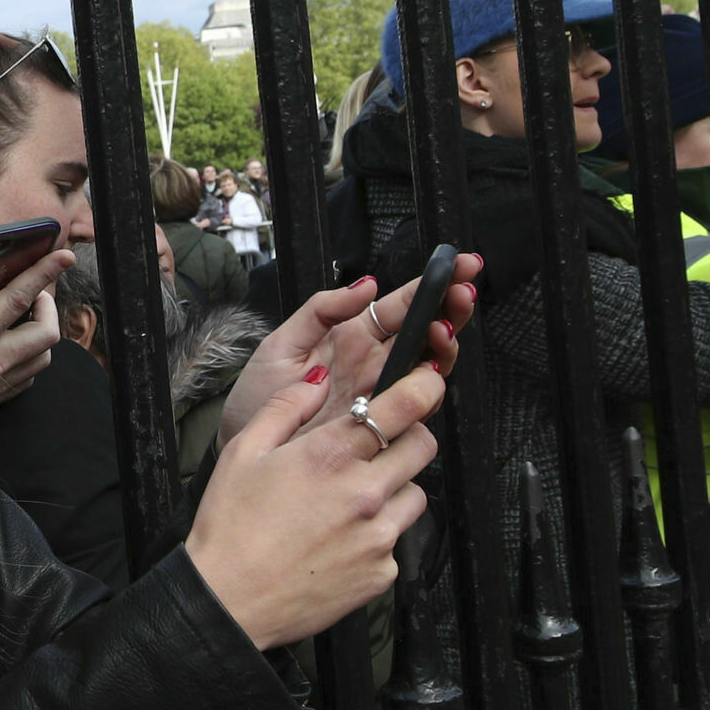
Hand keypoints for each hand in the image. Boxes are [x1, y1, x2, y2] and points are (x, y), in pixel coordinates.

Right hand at [0, 244, 67, 427]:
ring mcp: (2, 380)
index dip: (43, 272)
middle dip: (47, 306)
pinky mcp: (3, 396)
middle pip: (47, 330)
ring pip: (45, 354)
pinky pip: (31, 374)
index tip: (63, 257)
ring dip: (41, 331)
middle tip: (32, 295)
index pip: (18, 297)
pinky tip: (14, 347)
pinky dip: (30, 356)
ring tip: (24, 319)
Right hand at [185, 356, 443, 650]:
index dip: (424, 387)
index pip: (406, 407)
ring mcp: (378, 536)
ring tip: (350, 502)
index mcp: (331, 456)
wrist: (229, 601)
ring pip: (415, 495)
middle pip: (423, 447)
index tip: (426, 382)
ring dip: (394, 489)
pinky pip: (397, 541)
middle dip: (407, 437)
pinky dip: (377, 536)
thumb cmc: (230, 527)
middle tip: (377, 446)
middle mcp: (365, 493)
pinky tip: (339, 541)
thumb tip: (320, 378)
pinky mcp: (382, 572)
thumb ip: (286, 406)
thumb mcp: (243, 452)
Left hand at [221, 256, 478, 442]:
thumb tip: (367, 283)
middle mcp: (374, 363)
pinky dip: (431, 385)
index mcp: (352, 336)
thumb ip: (321, 310)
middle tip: (463, 293)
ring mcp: (382, 394)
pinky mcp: (382, 424)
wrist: (246, 444)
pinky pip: (419, 405)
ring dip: (445, 344)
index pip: (401, 305)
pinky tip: (429, 369)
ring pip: (430, 366)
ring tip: (441, 329)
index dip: (432, 285)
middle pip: (426, 332)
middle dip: (451, 309)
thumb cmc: (260, 397)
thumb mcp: (282, 343)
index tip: (461, 265)